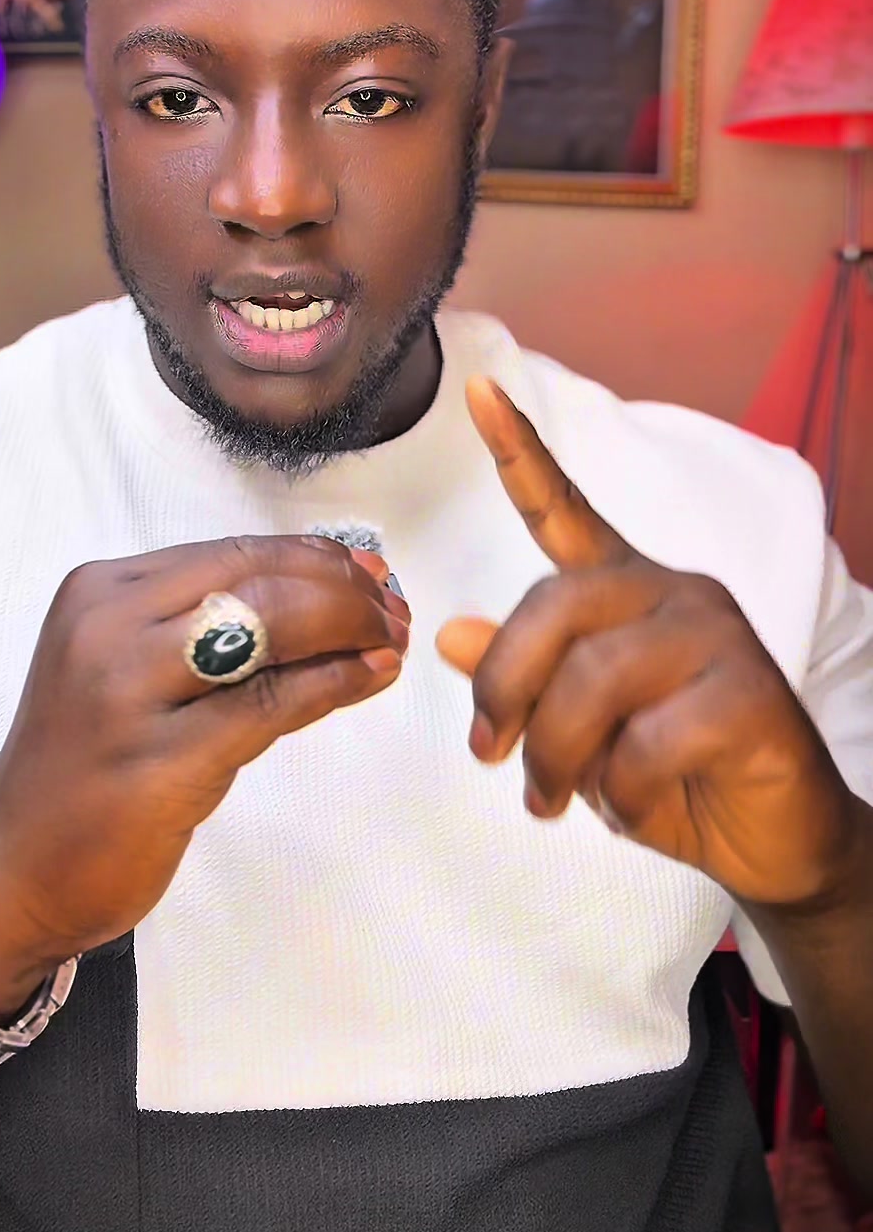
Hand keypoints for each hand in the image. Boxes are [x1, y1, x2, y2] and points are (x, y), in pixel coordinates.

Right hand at [0, 537, 407, 1015]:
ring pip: (268, 630)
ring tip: (390, 638)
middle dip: (342, 589)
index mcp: (101, 592)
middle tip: (392, 607)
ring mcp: (129, 698)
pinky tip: (369, 677)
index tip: (369, 571)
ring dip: (348, 628)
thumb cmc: (83, 763)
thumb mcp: (123, 665)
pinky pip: (268, 706)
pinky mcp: (159, 765)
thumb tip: (325, 583)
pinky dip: (333, 683)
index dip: (314, 556)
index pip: (232, 552)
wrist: (12, 866)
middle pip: (257, 581)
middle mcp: (108, 631)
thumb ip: (201, 624)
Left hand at [437, 377, 858, 910]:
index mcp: (626, 589)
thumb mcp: (579, 730)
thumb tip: (451, 635)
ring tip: (551, 801)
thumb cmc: (673, 775)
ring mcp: (717, 636)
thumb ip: (524, 678)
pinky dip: (619, 791)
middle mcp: (673, 592)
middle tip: (490, 757)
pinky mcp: (751, 693)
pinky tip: (630, 808)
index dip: (518, 453)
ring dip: (554, 755)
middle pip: (555, 606)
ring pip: (595, 677)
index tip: (477, 391)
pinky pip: (648, 739)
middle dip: (504, 689)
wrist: (779, 840)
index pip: (564, 510)